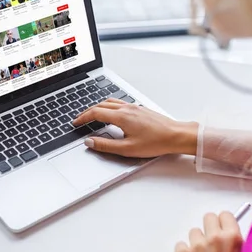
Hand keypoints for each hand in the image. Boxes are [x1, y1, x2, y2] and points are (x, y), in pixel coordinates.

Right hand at [72, 99, 198, 157]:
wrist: (176, 135)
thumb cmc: (156, 142)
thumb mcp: (127, 149)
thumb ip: (106, 145)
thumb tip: (90, 141)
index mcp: (121, 117)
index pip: (96, 113)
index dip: (83, 118)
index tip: (76, 122)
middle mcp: (127, 108)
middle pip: (100, 105)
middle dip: (88, 111)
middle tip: (80, 119)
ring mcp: (134, 107)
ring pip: (110, 102)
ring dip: (98, 107)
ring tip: (92, 114)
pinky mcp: (140, 108)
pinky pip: (119, 103)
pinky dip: (109, 106)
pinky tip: (111, 113)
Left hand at [174, 212, 242, 251]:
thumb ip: (235, 242)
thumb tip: (228, 229)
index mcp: (233, 238)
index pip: (225, 214)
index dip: (223, 223)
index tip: (221, 230)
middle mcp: (215, 238)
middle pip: (208, 217)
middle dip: (209, 228)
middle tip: (210, 243)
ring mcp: (197, 245)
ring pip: (194, 231)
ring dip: (197, 242)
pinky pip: (180, 244)